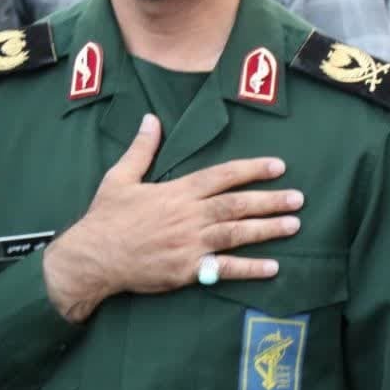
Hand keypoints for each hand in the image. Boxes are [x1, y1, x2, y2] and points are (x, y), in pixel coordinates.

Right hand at [43, 115, 302, 322]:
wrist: (91, 259)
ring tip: (294, 224)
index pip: (222, 176)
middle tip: (299, 198)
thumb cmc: (105, 218)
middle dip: (270, 200)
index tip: (278, 166)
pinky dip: (249, 269)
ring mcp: (189, 244)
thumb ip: (142, 149)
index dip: (251, 170)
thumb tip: (151, 119)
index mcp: (176, 192)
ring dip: (267, 229)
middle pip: (236, 205)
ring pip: (236, 234)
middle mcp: (188, 216)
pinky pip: (223, 269)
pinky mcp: (186, 270)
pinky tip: (273, 267)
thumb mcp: (120, 178)